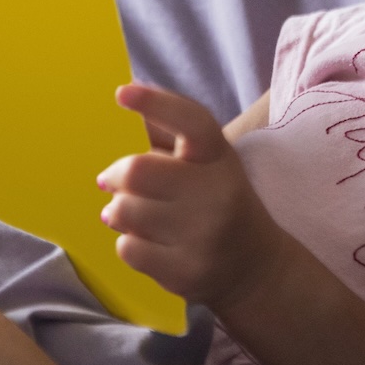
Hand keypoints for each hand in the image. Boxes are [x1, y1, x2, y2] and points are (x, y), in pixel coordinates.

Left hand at [99, 85, 296, 315]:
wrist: (254, 266)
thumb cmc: (220, 202)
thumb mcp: (210, 164)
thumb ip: (171, 135)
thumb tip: (127, 92)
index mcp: (220, 158)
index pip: (191, 121)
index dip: (156, 103)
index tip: (121, 93)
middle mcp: (217, 193)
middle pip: (138, 171)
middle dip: (115, 175)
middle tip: (109, 180)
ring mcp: (203, 236)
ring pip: (125, 212)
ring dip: (117, 211)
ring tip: (129, 214)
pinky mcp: (185, 272)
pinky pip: (128, 248)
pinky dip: (127, 242)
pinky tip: (145, 241)